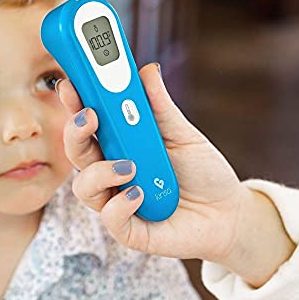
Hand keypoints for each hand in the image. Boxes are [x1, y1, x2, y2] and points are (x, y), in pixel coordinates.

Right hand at [57, 63, 293, 285]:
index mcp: (120, 145)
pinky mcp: (129, 229)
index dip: (75, 104)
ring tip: (130, 166)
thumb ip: (160, 106)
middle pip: (76, 152)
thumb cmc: (202, 172)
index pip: (88, 124)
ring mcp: (117, 200)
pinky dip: (120, 204)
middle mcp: (112, 172)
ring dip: (101, 172)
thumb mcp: (183, 134)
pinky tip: (140, 194)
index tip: (70, 83)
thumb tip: (147, 70)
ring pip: (84, 187)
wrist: (228, 213)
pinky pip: (110, 218)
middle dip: (75, 132)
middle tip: (90, 116)